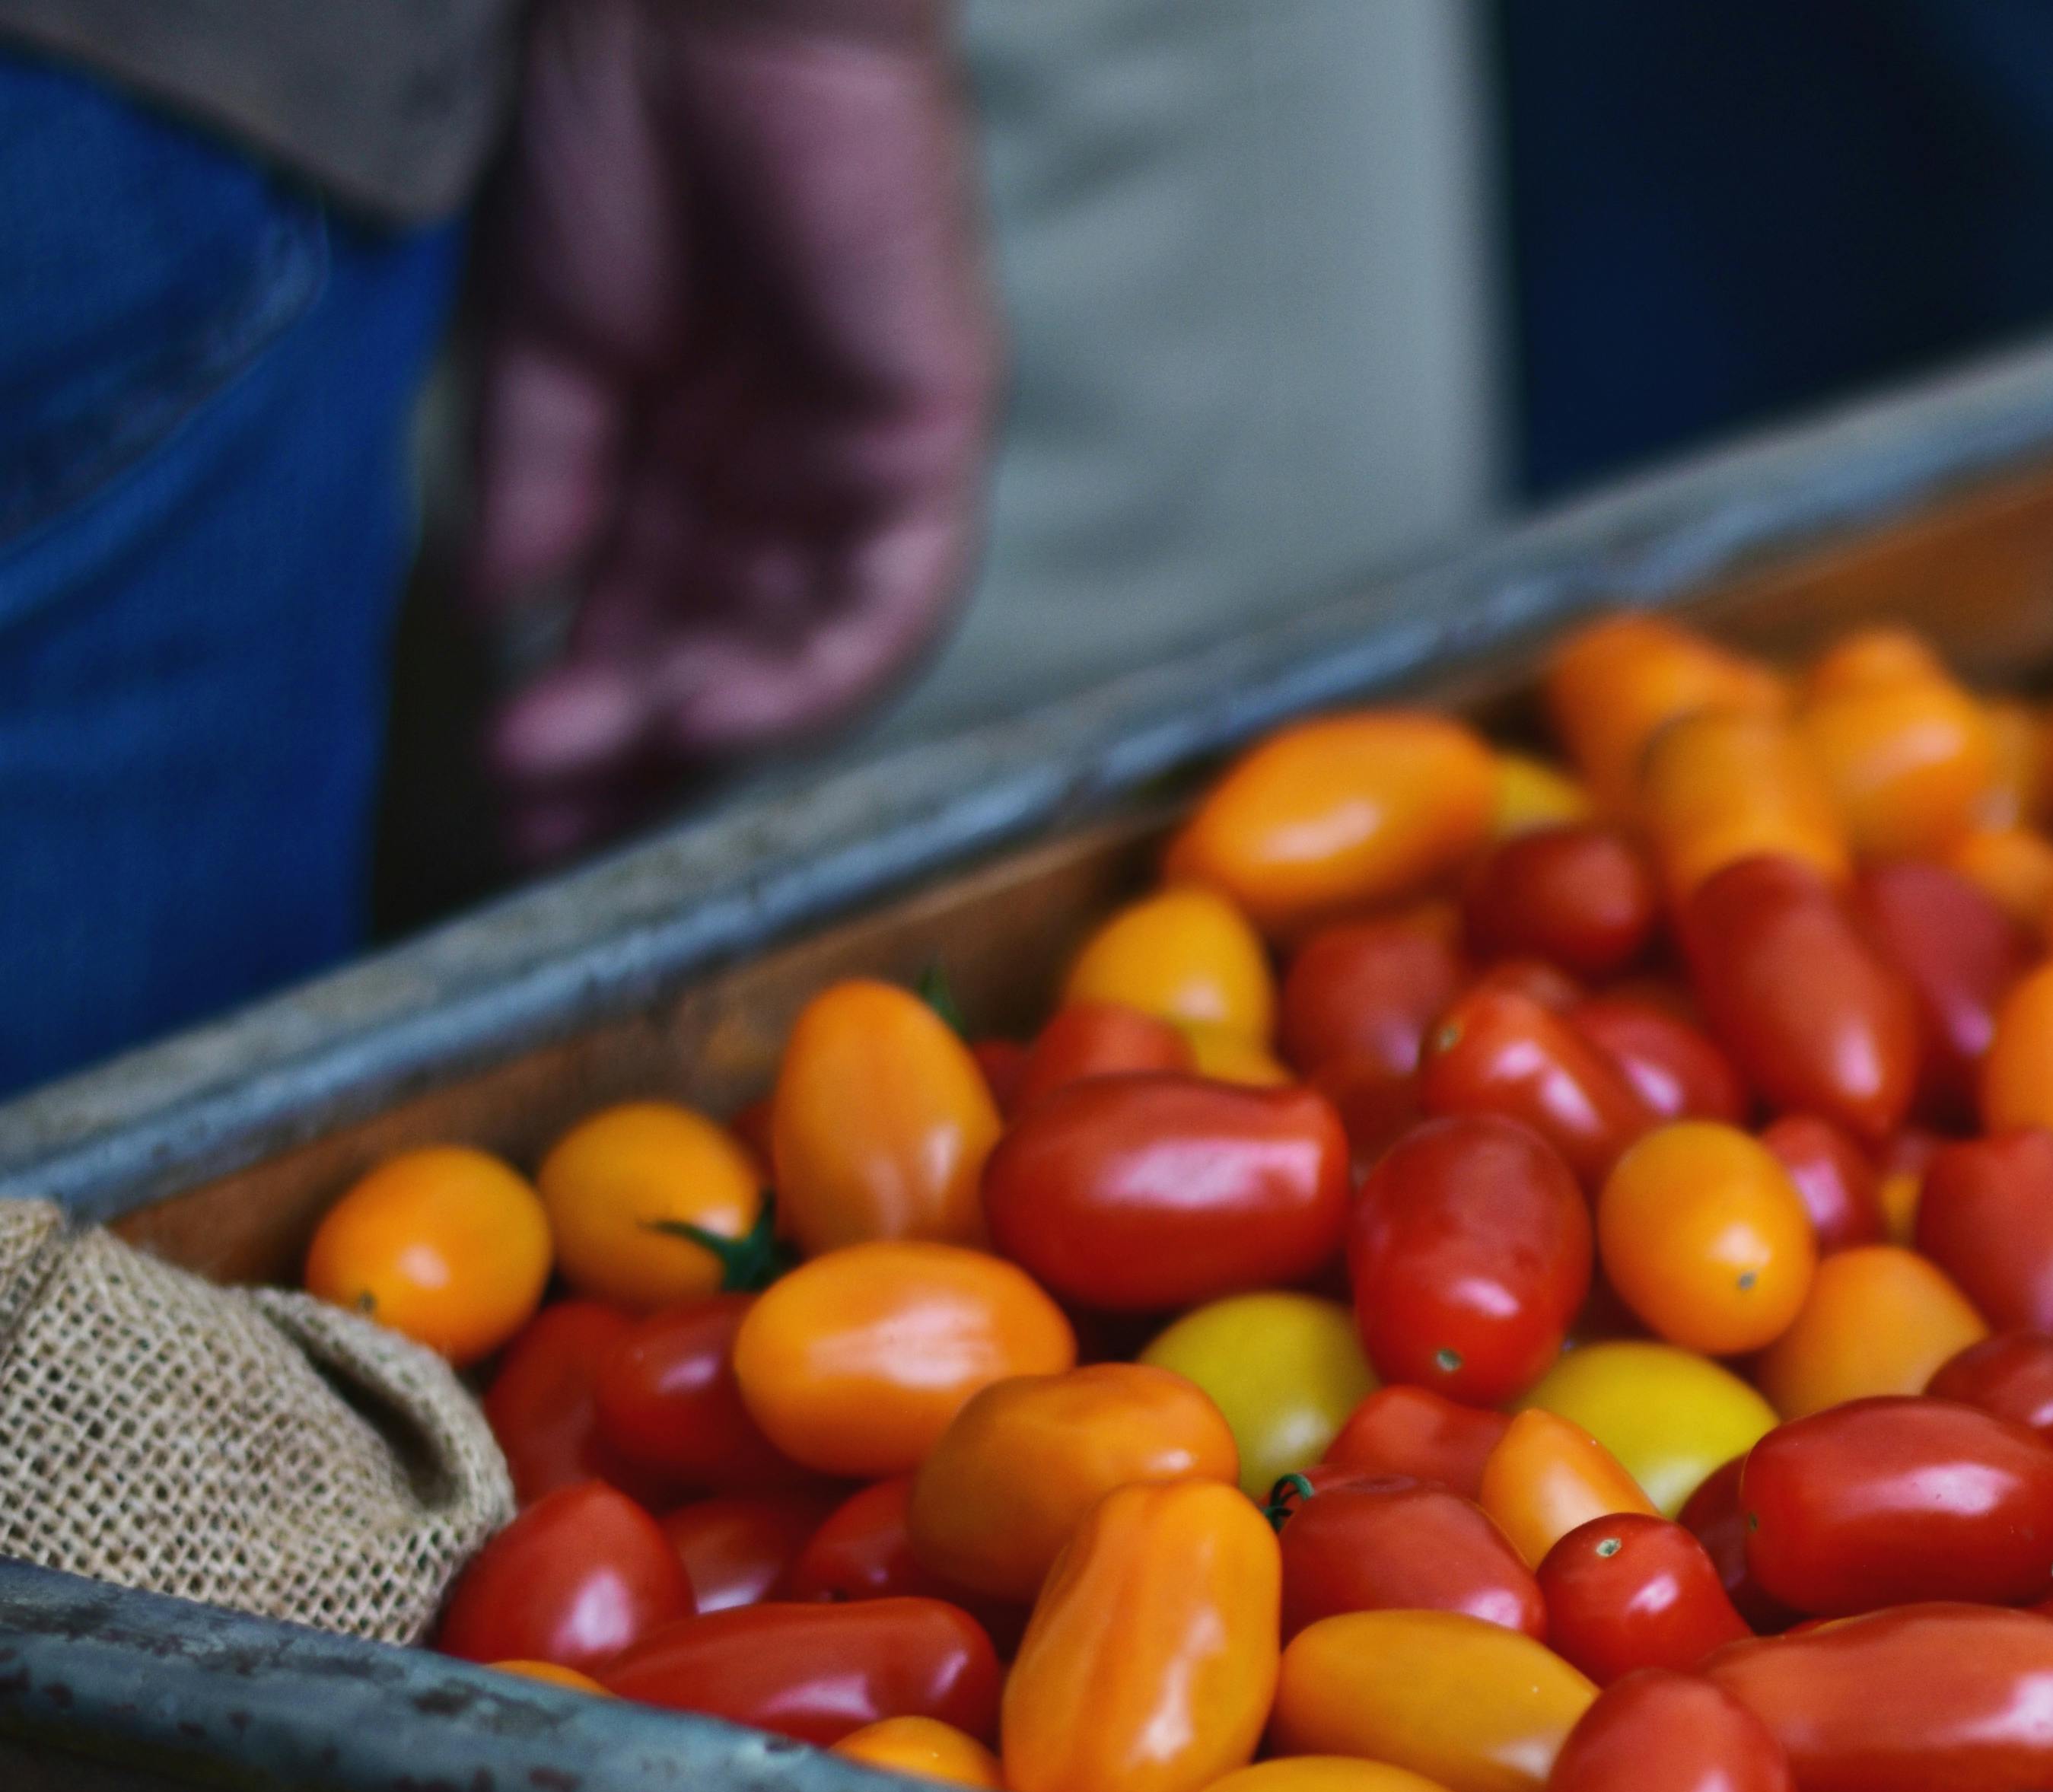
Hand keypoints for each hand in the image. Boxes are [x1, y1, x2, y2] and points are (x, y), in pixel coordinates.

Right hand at [470, 0, 1000, 863]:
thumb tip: (501, 620)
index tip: (507, 796)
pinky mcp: (932, 437)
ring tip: (592, 770)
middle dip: (635, 752)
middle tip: (541, 830)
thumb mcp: (549, 343)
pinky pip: (890, 599)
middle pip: (726, 658)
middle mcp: (790, 477)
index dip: (587, 716)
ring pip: (804, 649)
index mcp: (697, 452)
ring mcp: (866, 462)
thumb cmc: (620, 135)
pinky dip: (810, 674)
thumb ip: (541, 485)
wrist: (695, 9)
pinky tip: (711, 716)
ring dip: (699, 727)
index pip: (653, 624)